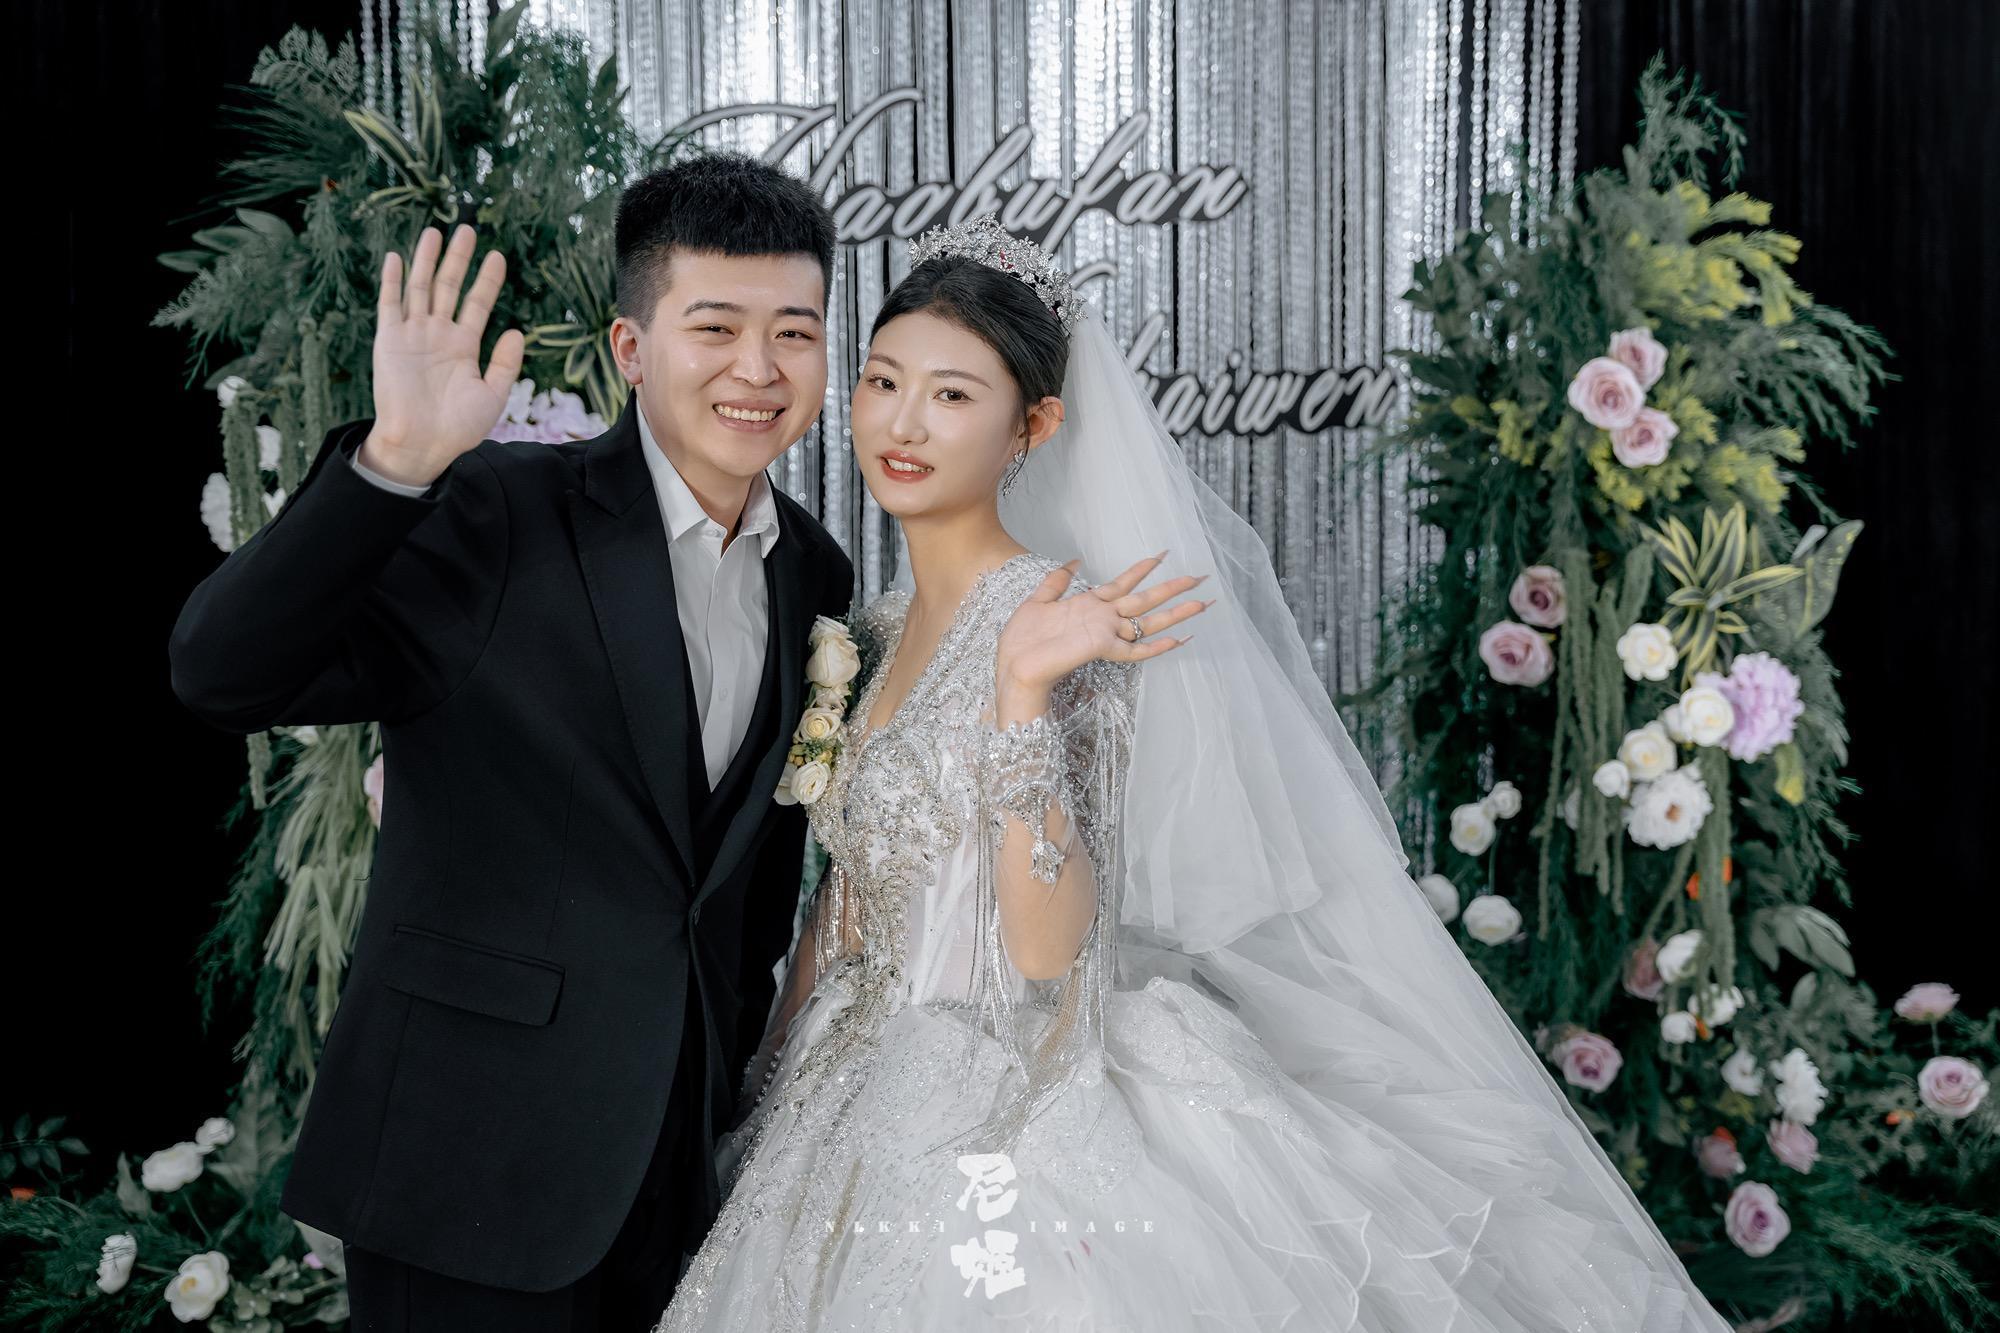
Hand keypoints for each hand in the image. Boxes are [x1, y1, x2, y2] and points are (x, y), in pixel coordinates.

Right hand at [361, 224, 525, 486]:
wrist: (422, 444)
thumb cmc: (458, 428)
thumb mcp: (493, 395)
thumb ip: (504, 363)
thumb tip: (516, 331)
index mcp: (463, 346)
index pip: (477, 303)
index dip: (487, 280)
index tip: (498, 256)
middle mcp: (438, 334)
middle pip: (449, 287)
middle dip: (458, 259)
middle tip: (467, 229)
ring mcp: (413, 335)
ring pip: (421, 288)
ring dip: (427, 260)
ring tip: (436, 231)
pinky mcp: (390, 340)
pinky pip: (390, 305)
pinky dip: (393, 281)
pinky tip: (398, 257)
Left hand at [995, 552, 1211, 703]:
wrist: (1013, 665)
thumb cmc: (1022, 640)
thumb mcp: (1038, 601)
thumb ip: (1057, 581)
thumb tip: (1074, 560)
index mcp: (1090, 606)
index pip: (1123, 584)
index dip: (1142, 569)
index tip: (1162, 554)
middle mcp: (1103, 619)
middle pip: (1145, 601)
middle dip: (1172, 588)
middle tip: (1199, 576)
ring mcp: (1105, 634)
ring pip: (1148, 623)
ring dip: (1176, 613)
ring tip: (1202, 603)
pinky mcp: (1101, 649)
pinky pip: (1135, 650)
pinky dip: (1157, 646)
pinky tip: (1179, 639)